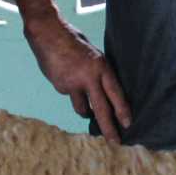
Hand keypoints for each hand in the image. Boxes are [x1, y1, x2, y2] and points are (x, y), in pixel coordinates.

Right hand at [28, 23, 130, 140]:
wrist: (48, 33)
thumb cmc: (73, 42)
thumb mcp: (94, 55)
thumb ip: (99, 73)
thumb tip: (104, 93)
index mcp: (101, 67)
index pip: (115, 94)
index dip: (122, 110)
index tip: (127, 124)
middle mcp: (89, 77)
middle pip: (101, 109)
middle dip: (109, 128)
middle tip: (115, 142)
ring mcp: (73, 84)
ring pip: (83, 109)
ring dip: (86, 112)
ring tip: (87, 108)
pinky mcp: (60, 87)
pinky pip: (69, 95)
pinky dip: (69, 91)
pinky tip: (65, 76)